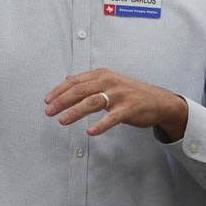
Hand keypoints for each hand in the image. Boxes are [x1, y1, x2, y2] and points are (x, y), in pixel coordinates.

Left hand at [44, 68, 187, 137]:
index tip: (47, 100)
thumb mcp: (109, 81)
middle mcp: (109, 82)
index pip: (75, 81)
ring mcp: (119, 95)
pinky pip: (112, 118)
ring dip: (75, 111)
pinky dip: (100, 125)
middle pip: (81, 90)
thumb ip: (88, 81)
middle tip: (49, 111)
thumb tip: (67, 79)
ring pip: (93, 102)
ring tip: (62, 121)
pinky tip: (90, 131)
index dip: (59, 90)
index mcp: (102, 74)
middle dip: (62, 101)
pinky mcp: (129, 109)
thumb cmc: (130, 92)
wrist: (158, 101)